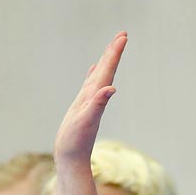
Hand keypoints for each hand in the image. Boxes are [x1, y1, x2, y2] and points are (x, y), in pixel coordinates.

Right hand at [55, 32, 127, 165]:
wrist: (72, 159)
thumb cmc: (76, 142)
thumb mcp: (86, 122)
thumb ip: (98, 104)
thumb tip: (111, 89)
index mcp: (96, 97)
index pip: (108, 71)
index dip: (114, 53)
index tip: (123, 36)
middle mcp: (94, 98)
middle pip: (106, 70)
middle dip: (113, 53)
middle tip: (122, 35)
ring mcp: (88, 103)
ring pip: (99, 77)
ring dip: (106, 62)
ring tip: (111, 48)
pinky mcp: (82, 108)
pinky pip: (90, 87)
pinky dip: (94, 76)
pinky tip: (95, 71)